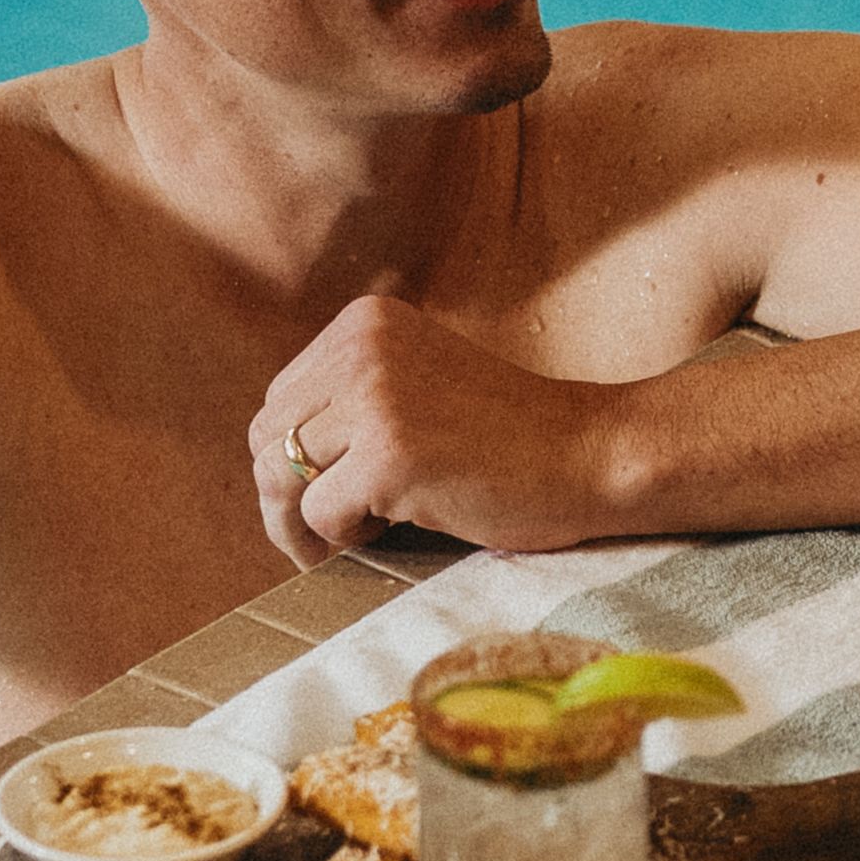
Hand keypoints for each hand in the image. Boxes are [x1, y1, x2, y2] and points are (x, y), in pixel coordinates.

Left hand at [250, 297, 629, 565]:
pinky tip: (389, 531)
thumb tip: (269, 468)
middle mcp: (362, 347)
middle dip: (285, 495)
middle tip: (329, 532)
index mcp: (365, 322)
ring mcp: (375, 398)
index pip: (281, 398)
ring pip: (279, 476)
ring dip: (305, 523)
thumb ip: (353, 402)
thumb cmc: (510, 439)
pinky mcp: (389, 455)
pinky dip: (341, 539)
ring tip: (351, 537)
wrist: (592, 454)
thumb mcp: (417, 386)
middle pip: (266, 436)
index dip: (295, 458)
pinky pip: (318, 514)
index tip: (335, 490)